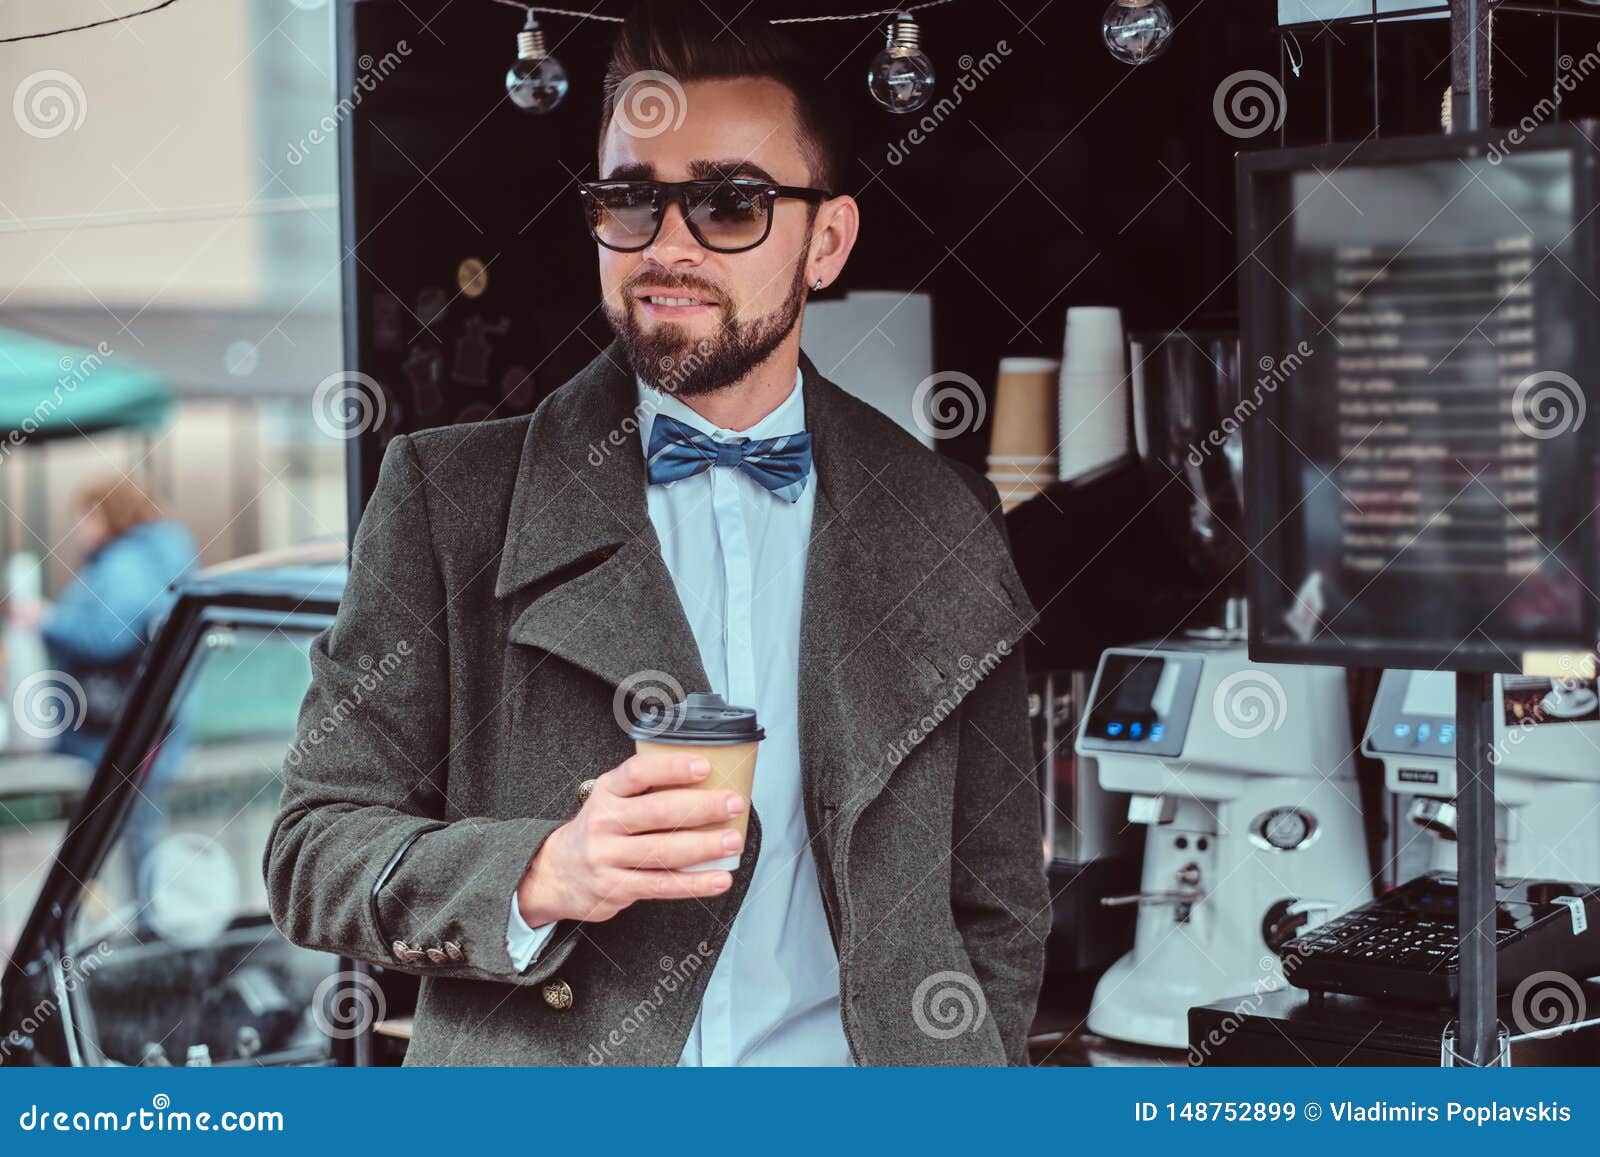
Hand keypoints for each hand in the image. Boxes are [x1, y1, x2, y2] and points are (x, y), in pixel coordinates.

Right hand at [515, 751, 742, 925]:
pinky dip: (695, 884)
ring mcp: (608, 857)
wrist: (556, 873)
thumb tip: (709, 783)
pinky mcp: (615, 888)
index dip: (673, 768)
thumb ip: (647, 790)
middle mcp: (604, 822)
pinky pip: (661, 885)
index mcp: (607, 792)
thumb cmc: (598, 831)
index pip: (638, 773)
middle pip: (657, 812)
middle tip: (733, 804)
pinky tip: (719, 879)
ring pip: (662, 851)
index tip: (704, 766)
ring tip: (733, 841)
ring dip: (704, 846)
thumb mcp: (611, 799)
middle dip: (702, 807)